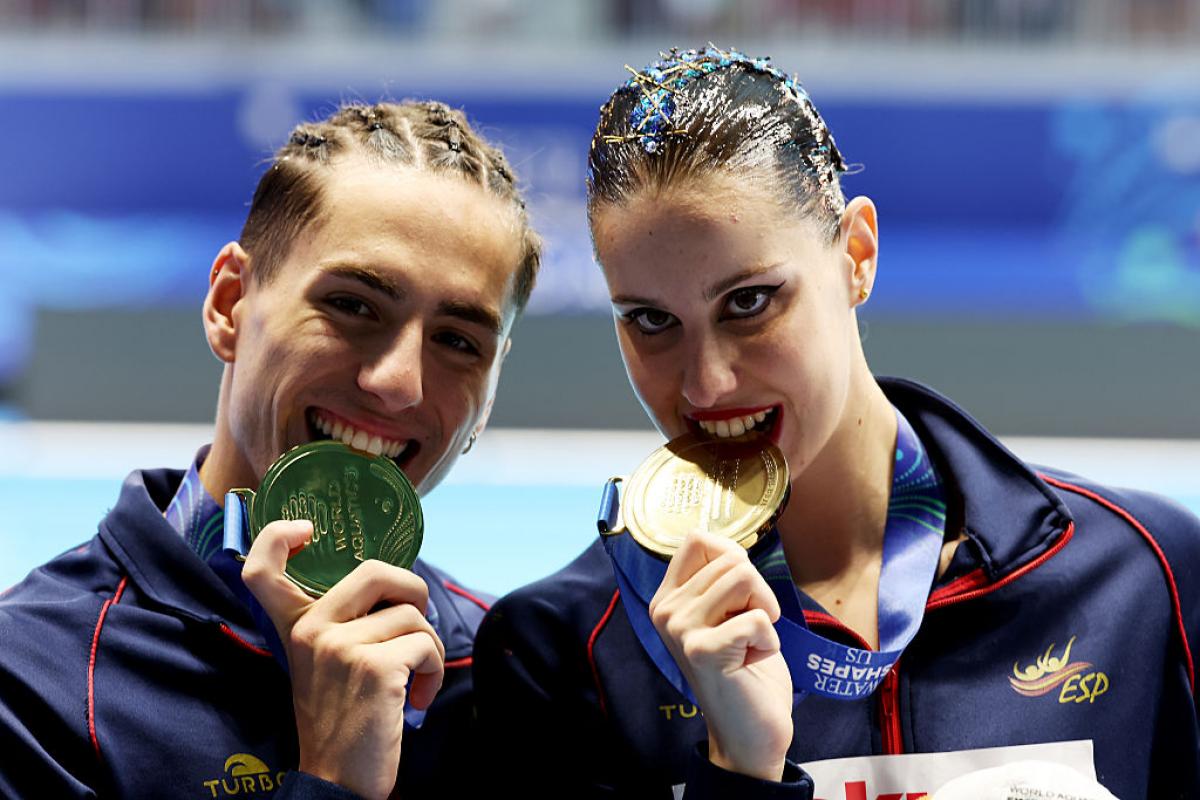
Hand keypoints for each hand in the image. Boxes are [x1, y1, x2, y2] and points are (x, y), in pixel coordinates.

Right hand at [242, 519, 444, 799]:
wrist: (336, 782)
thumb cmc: (342, 722)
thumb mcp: (324, 666)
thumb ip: (342, 625)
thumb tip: (395, 589)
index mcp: (295, 628)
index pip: (262, 570)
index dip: (277, 536)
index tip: (305, 530)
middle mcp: (312, 630)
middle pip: (375, 570)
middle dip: (412, 589)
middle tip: (417, 625)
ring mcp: (342, 647)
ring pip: (412, 615)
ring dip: (428, 648)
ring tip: (415, 682)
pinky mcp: (375, 667)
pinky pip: (425, 644)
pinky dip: (433, 670)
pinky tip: (419, 698)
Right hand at [648, 531, 791, 780]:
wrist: (748, 734)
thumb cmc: (745, 670)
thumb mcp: (726, 615)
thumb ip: (720, 581)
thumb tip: (733, 547)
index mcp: (667, 598)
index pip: (698, 539)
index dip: (733, 556)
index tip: (741, 596)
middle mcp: (665, 610)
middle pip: (731, 558)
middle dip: (757, 592)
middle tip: (747, 632)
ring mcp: (680, 629)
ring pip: (745, 577)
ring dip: (765, 612)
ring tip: (750, 644)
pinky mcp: (703, 650)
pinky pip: (759, 617)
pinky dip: (769, 640)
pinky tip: (751, 663)